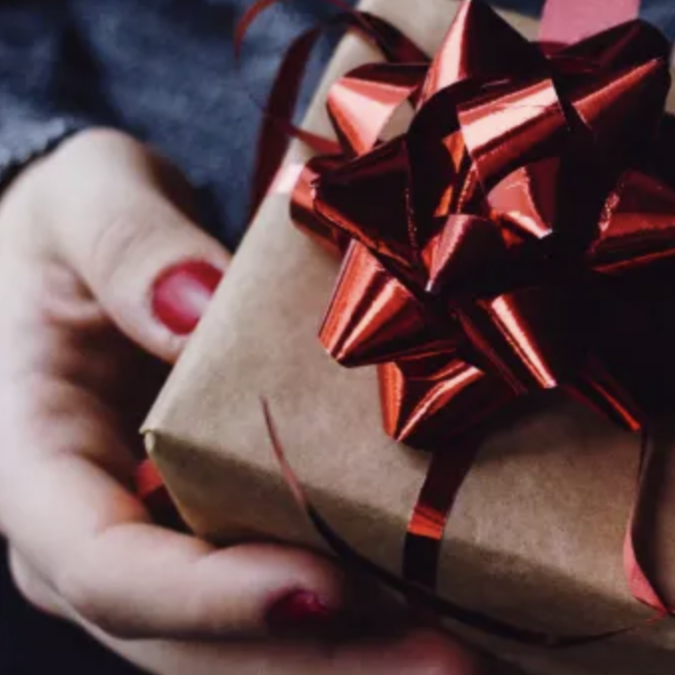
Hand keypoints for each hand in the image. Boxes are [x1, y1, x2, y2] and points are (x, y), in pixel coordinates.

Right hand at [0, 129, 475, 673]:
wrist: (87, 259)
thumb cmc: (70, 228)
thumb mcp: (84, 203)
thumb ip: (129, 249)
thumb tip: (195, 310)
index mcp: (38, 468)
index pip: (106, 566)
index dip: (208, 596)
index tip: (322, 588)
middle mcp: (96, 534)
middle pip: (191, 642)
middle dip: (321, 662)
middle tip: (450, 660)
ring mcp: (162, 543)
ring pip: (246, 645)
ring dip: (354, 659)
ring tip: (473, 653)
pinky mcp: (220, 530)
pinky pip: (283, 598)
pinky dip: (360, 619)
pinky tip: (446, 609)